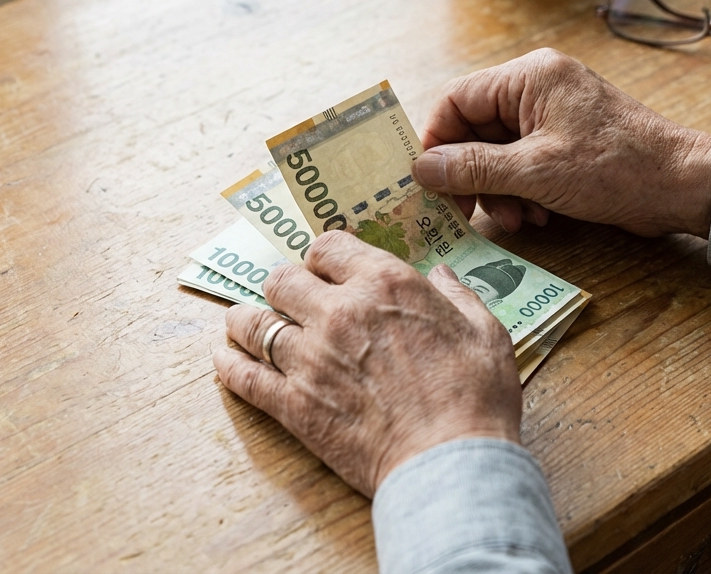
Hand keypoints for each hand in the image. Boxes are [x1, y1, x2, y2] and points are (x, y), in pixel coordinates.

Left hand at [211, 231, 521, 497]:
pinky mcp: (293, 404)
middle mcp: (339, 311)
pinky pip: (243, 376)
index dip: (323, 256)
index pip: (329, 247)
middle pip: (282, 279)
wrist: (450, 463)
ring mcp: (309, 358)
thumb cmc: (476, 398)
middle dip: (285, 286)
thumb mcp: (486, 333)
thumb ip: (459, 297)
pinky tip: (223, 358)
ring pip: (253, 323)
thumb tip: (441, 276)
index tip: (324, 267)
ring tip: (243, 323)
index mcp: (386, 283)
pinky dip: (228, 365)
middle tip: (289, 298)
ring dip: (247, 320)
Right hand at [413, 48, 710, 237]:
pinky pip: (524, 163)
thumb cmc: (616, 168)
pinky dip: (523, 191)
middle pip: (475, 130)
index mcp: (528, 77)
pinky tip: (539, 216)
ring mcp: (553, 114)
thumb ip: (473, 168)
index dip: (436, 142)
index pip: (456, 100)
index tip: (430, 183)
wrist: (682, 184)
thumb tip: (421, 169)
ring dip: (499, 190)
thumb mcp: (536, 171)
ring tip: (519, 219)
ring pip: (498, 152)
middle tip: (473, 213)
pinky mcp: (567, 141)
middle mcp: (537, 87)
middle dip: (474, 176)